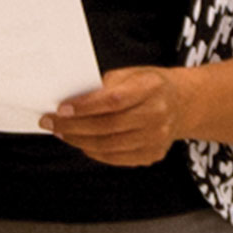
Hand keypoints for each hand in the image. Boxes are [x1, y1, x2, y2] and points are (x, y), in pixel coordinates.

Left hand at [39, 66, 186, 166]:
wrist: (182, 103)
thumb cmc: (149, 85)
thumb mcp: (131, 74)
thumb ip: (104, 86)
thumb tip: (69, 100)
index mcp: (151, 88)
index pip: (113, 100)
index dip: (84, 106)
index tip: (61, 108)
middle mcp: (157, 114)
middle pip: (108, 126)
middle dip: (73, 126)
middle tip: (51, 122)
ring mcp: (157, 138)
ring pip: (109, 145)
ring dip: (79, 140)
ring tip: (62, 132)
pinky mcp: (152, 155)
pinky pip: (116, 158)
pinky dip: (94, 152)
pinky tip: (81, 142)